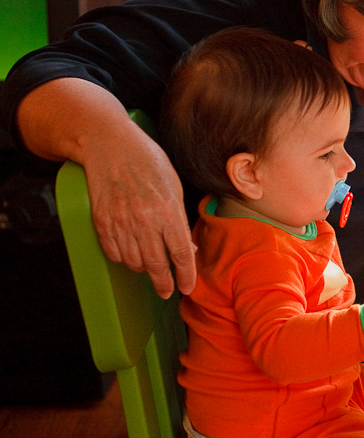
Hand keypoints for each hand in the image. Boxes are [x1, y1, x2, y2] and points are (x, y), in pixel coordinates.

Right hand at [83, 125, 196, 298]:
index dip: (186, 275)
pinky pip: (114, 253)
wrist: (109, 146)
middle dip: (164, 283)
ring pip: (134, 262)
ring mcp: (120, 223)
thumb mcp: (174, 186)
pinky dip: (124, 259)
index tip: (188, 287)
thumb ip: (180, 219)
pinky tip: (131, 255)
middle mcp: (145, 220)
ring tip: (151, 268)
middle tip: (168, 291)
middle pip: (157, 265)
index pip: (181, 253)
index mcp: (168, 210)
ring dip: (144, 270)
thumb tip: (188, 248)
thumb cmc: (148, 162)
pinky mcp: (101, 222)